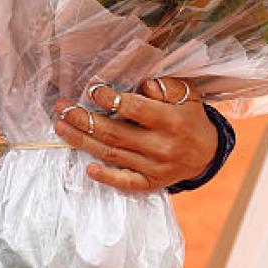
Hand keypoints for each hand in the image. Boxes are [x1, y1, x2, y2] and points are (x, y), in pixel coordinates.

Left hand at [53, 78, 216, 193]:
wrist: (207, 153)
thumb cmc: (190, 117)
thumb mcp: (187, 95)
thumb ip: (167, 87)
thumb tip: (143, 85)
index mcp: (170, 121)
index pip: (134, 109)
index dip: (109, 99)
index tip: (92, 90)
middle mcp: (161, 146)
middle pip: (114, 133)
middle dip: (83, 119)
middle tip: (62, 108)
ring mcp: (154, 167)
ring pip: (112, 154)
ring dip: (82, 141)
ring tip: (61, 127)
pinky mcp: (150, 182)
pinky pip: (126, 182)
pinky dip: (107, 177)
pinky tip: (88, 168)